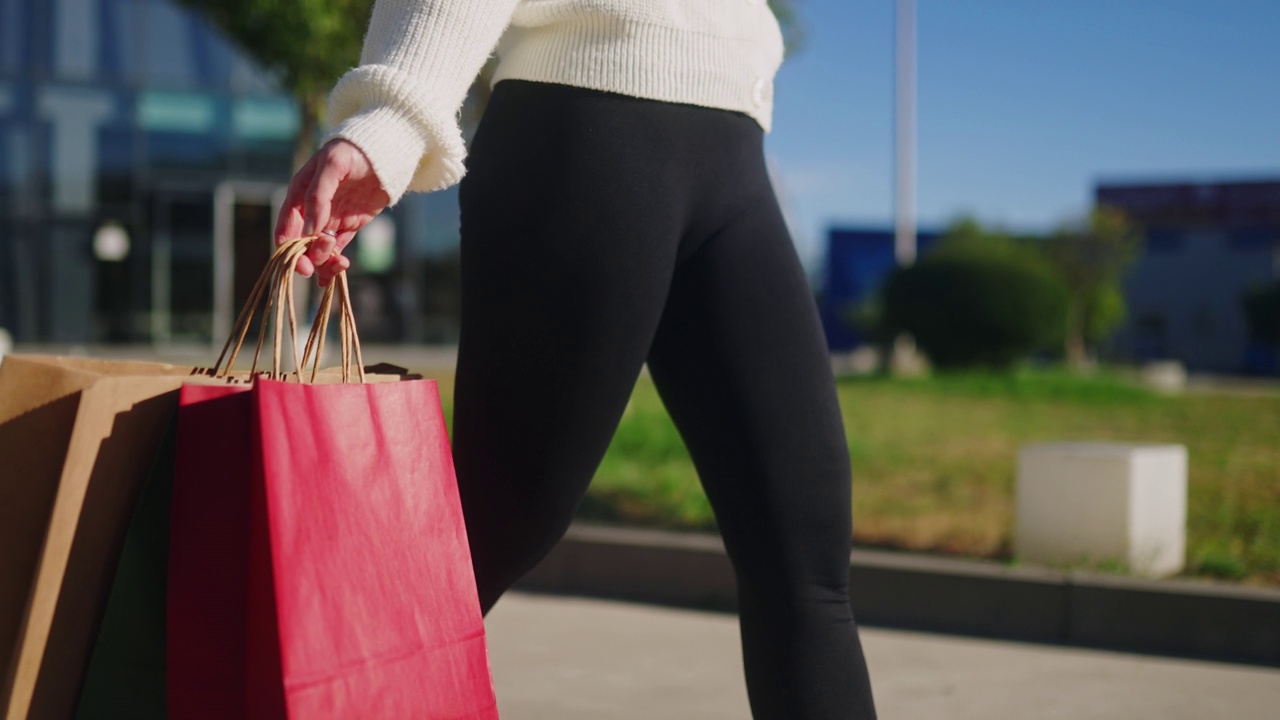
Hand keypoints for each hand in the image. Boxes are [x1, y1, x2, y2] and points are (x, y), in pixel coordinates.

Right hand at [274, 139, 390, 284]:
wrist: (382, 151)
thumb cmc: (352, 151)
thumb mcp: (331, 166)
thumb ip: (318, 196)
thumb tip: (310, 230)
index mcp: (298, 196)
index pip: (286, 229)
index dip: (289, 250)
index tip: (301, 264)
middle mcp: (310, 211)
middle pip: (301, 245)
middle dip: (308, 259)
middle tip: (318, 268)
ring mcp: (329, 219)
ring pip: (319, 250)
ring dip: (325, 262)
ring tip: (341, 262)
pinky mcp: (348, 225)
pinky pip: (336, 249)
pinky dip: (335, 263)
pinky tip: (339, 270)